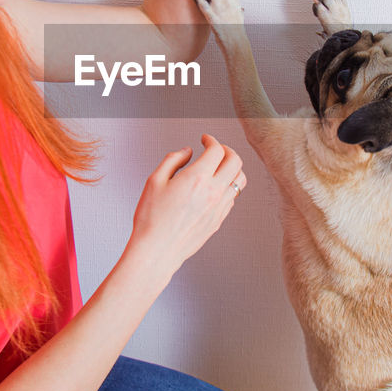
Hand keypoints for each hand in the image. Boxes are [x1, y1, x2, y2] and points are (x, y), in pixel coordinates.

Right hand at [128, 134, 245, 274]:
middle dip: (227, 150)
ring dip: (232, 168)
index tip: (205, 140)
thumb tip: (187, 151)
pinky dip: (228, 187)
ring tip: (220, 167)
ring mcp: (218, 207)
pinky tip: (214, 188)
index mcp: (197, 178)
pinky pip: (232, 198)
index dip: (211, 140)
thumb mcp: (154, 181)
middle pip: (236, 161)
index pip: (217, 150)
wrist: (157, 250)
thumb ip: (173, 160)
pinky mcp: (218, 220)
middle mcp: (213, 191)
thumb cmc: (151, 218)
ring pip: (239, 180)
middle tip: (216, 149)